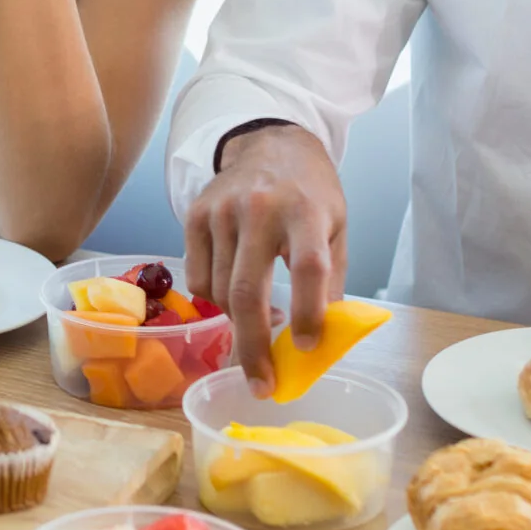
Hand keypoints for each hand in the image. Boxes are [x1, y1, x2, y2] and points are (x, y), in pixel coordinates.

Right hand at [183, 123, 346, 393]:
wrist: (269, 143)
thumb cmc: (309, 192)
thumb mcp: (336, 228)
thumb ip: (330, 280)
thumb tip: (320, 341)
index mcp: (306, 212)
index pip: (309, 268)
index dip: (308, 313)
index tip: (305, 349)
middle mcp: (259, 208)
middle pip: (249, 291)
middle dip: (254, 348)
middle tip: (262, 386)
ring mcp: (221, 211)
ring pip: (219, 291)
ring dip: (238, 325)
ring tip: (257, 331)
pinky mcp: (194, 216)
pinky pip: (198, 278)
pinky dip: (214, 301)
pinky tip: (233, 298)